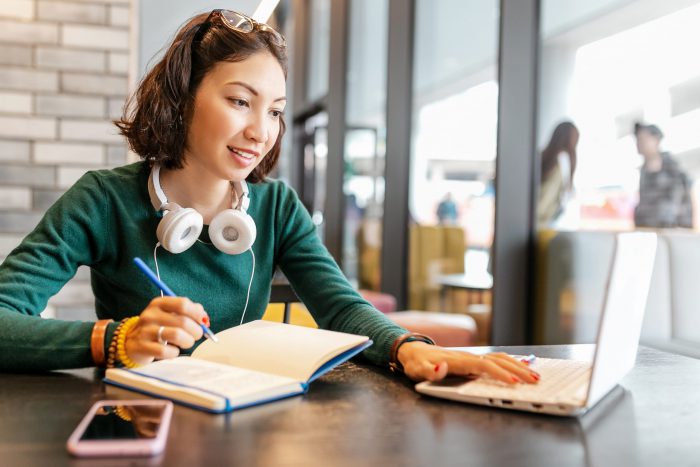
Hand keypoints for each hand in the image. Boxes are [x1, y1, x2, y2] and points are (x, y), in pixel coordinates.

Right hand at [124, 297, 207, 365]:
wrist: (130, 342)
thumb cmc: (157, 327)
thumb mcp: (169, 314)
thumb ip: (189, 312)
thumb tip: (204, 318)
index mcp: (159, 303)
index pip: (183, 304)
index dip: (197, 313)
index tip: (202, 321)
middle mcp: (151, 315)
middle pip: (183, 321)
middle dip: (196, 331)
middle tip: (196, 336)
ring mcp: (145, 331)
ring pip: (177, 335)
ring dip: (188, 341)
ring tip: (186, 343)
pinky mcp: (142, 347)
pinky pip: (166, 351)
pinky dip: (175, 353)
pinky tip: (173, 351)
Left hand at [397, 341, 539, 383]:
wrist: (414, 350)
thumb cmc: (417, 363)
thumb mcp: (418, 370)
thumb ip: (429, 371)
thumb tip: (441, 368)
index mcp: (459, 360)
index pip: (484, 366)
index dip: (499, 373)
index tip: (513, 382)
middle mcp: (469, 356)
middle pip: (498, 360)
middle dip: (518, 370)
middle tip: (535, 381)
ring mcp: (472, 356)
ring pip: (500, 358)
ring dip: (519, 365)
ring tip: (535, 375)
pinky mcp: (473, 358)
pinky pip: (496, 358)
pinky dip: (512, 361)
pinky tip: (522, 365)